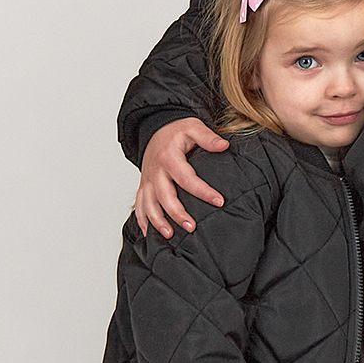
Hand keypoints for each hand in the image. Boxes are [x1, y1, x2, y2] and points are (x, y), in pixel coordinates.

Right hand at [136, 118, 229, 237]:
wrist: (155, 129)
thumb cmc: (176, 131)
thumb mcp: (193, 127)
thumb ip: (208, 137)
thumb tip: (224, 145)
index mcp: (169, 158)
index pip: (187, 178)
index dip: (203, 191)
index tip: (219, 201)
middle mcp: (155, 171)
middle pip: (165, 196)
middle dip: (177, 213)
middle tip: (192, 227)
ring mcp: (147, 180)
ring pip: (149, 204)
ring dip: (158, 221)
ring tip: (170, 235)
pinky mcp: (143, 186)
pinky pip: (139, 205)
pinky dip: (142, 220)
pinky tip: (148, 233)